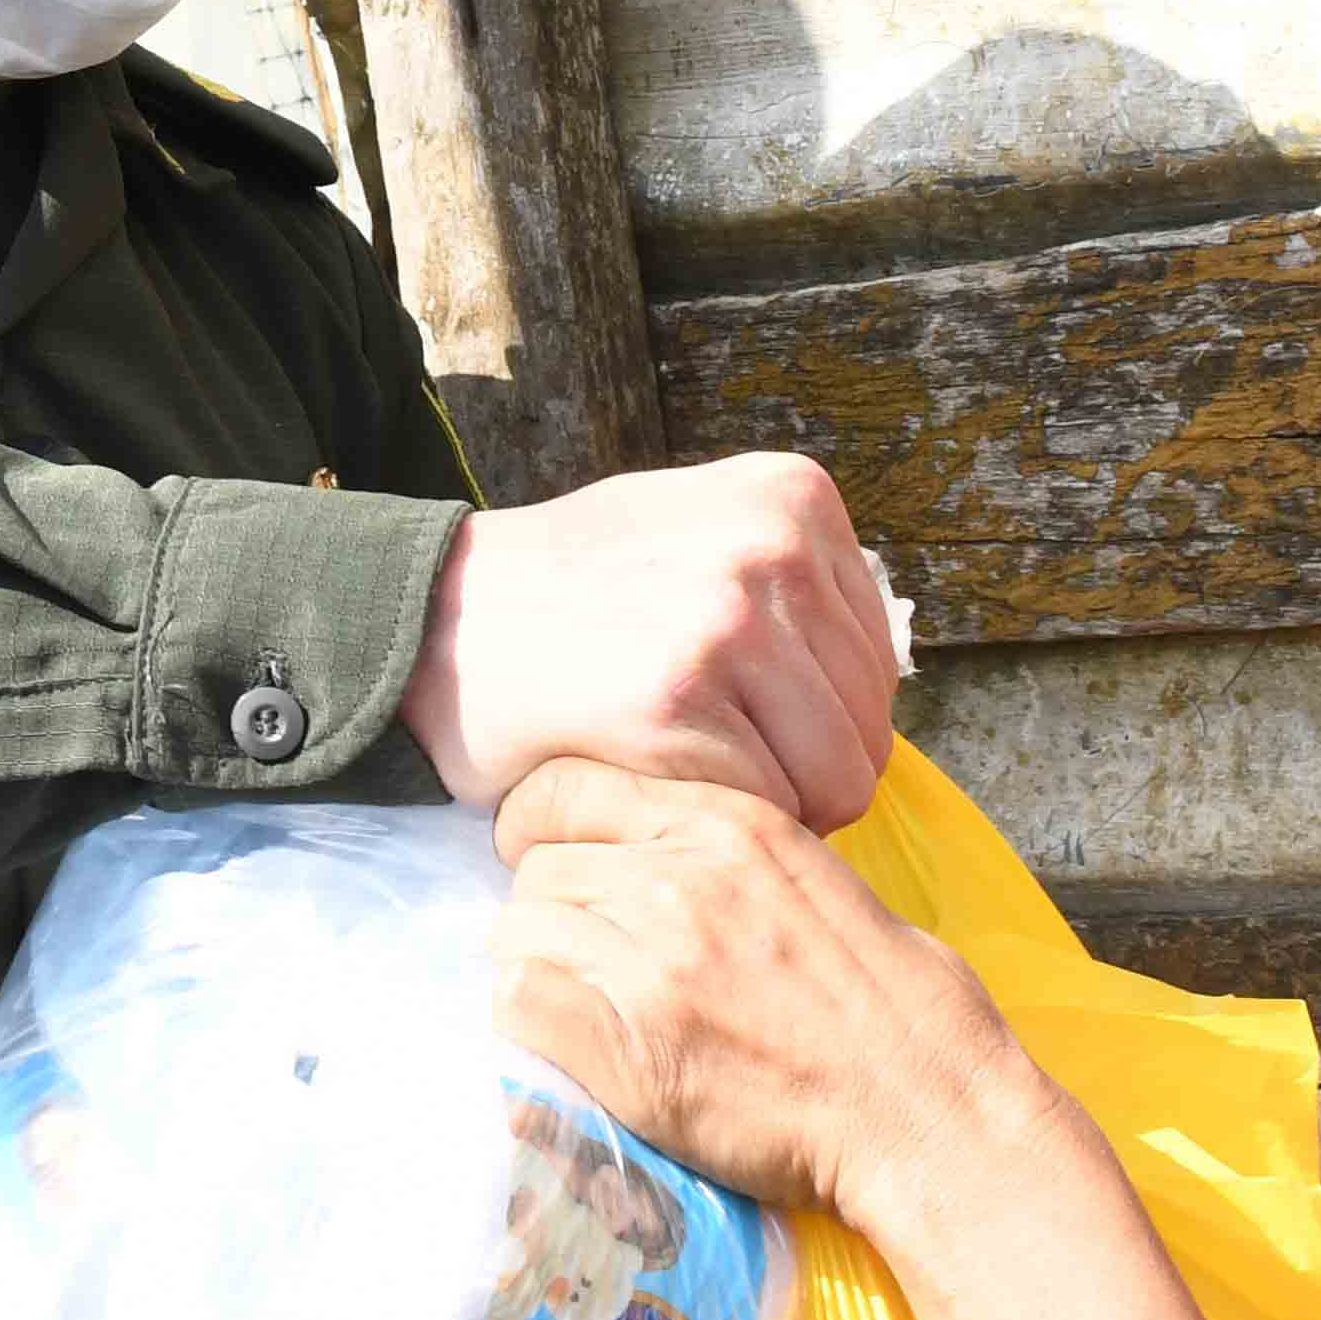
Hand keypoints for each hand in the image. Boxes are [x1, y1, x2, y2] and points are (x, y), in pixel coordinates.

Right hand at [402, 455, 902, 825]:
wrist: (438, 619)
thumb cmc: (570, 594)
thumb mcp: (700, 529)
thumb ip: (794, 578)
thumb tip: (883, 678)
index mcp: (794, 497)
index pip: (880, 667)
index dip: (816, 719)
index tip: (735, 716)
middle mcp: (773, 547)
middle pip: (870, 732)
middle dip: (800, 773)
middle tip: (706, 758)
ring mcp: (728, 621)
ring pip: (835, 782)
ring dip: (764, 807)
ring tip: (683, 772)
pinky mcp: (677, 700)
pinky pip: (763, 810)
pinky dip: (710, 822)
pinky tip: (649, 781)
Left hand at [489, 757, 1103, 1255]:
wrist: (926, 1111)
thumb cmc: (906, 1011)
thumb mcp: (823, 882)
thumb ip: (734, 860)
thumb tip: (670, 863)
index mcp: (730, 828)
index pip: (565, 788)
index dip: (537, 825)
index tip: (547, 858)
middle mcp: (679, 880)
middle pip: (536, 865)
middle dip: (548, 908)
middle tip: (582, 955)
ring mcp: (649, 964)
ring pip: (518, 932)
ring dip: (537, 965)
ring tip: (582, 1005)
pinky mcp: (627, 1048)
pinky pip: (518, 1005)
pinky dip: (528, 1023)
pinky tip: (573, 1043)